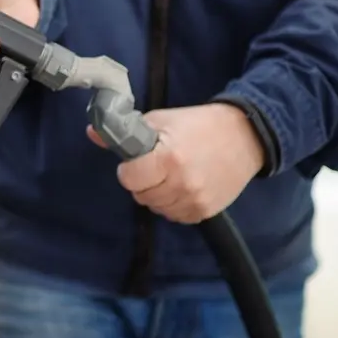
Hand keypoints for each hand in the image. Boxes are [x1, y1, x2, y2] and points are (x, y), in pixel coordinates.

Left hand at [86, 104, 264, 223]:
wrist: (245, 137)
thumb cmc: (198, 124)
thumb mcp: (161, 120)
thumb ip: (126, 131)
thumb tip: (91, 133)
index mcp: (169, 158)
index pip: (130, 178)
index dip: (129, 169)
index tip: (137, 161)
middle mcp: (182, 184)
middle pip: (141, 195)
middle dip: (143, 181)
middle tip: (156, 166)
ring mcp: (195, 200)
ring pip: (157, 208)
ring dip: (157, 195)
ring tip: (171, 176)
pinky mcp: (206, 212)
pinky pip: (176, 216)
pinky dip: (174, 205)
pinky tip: (182, 187)